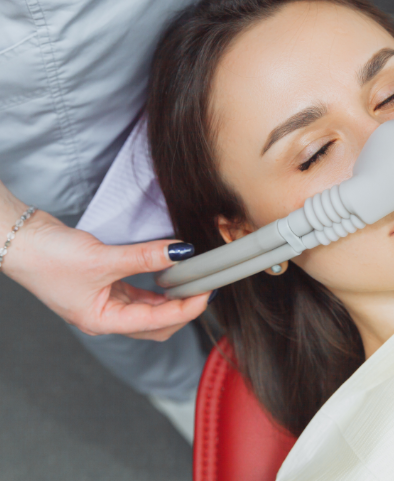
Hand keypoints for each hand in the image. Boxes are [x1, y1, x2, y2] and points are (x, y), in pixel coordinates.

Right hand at [2, 206, 208, 340]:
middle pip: (156, 324)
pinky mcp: (104, 284)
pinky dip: (156, 284)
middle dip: (182, 309)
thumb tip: (181, 252)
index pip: (157, 322)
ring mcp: (105, 301)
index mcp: (103, 321)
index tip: (206, 292)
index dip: (186, 309)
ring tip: (192, 279)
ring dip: (171, 296)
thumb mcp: (103, 258)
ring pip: (149, 307)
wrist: (16, 239)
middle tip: (204, 287)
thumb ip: (145, 256)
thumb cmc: (47, 258)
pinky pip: (139, 290)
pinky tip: (169, 272)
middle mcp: (106, 316)